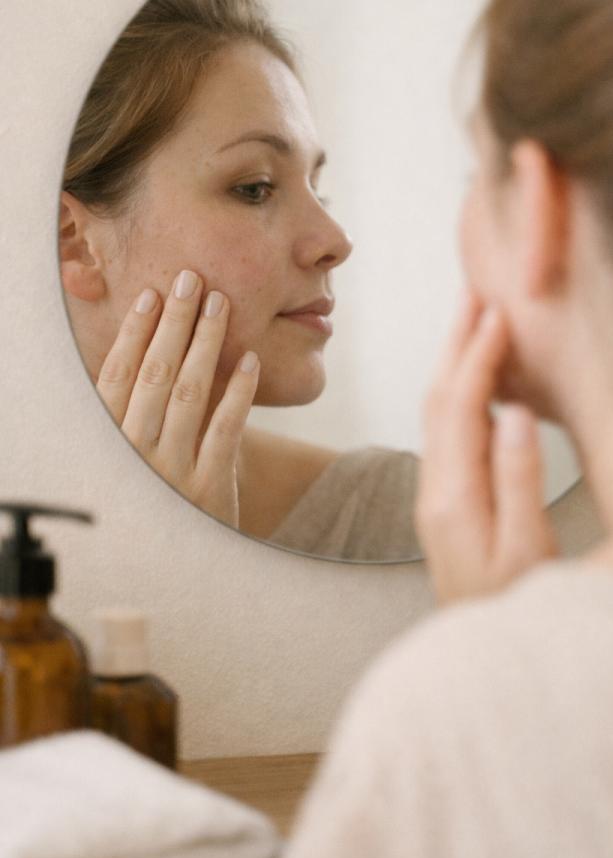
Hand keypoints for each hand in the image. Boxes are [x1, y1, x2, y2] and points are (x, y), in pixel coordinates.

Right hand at [96, 270, 258, 527]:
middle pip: (156, 374)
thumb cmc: (154, 503)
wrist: (177, 570)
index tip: (152, 295)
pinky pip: (227, 429)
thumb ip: (137, 418)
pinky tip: (250, 359)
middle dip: (174, 322)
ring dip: (206, 344)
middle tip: (191, 279)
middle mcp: (135, 454)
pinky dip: (239, 392)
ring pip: (191, 393)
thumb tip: (151, 352)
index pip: (118, 376)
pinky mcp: (210, 487)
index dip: (136, 333)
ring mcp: (173, 471)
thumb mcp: (132, 465)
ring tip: (220, 304)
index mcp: (109, 444)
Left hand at [416, 293, 556, 605]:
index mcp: (454, 495)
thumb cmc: (512, 606)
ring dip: (451, 365)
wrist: (477, 651)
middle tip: (472, 295)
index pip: (462, 408)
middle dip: (454, 345)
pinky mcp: (443, 502)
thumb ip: (519, 482)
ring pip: (436, 415)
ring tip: (471, 325)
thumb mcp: (528, 550)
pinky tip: (474, 384)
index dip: (477, 357)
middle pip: (437, 401)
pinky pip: (444, 433)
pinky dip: (457, 396)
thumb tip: (515, 414)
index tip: (494, 313)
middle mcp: (434, 489)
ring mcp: (434, 495)